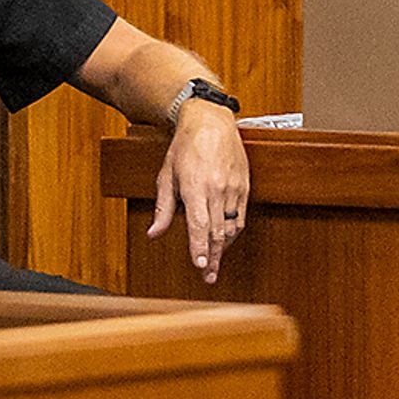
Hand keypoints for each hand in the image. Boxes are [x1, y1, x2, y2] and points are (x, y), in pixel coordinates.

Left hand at [146, 98, 251, 283]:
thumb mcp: (166, 175)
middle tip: (209, 278)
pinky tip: (225, 242)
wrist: (211, 120)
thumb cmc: (185, 146)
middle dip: (213, 258)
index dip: (200, 247)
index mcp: (195, 186)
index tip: (201, 266)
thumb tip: (153, 234)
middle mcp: (217, 188)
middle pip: (217, 232)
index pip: (199, 224)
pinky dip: (233, 232)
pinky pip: (240, 216)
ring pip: (231, 227)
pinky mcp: (244, 186)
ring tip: (215, 266)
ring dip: (224, 249)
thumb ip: (162, 208)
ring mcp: (233, 187)